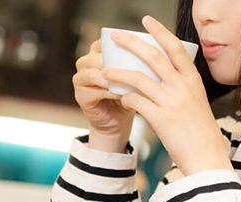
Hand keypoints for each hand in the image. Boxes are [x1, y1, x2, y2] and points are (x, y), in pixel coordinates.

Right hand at [73, 39, 135, 153]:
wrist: (118, 121)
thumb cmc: (129, 95)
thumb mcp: (136, 74)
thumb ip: (139, 60)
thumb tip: (160, 49)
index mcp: (98, 52)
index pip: (105, 41)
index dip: (120, 44)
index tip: (140, 49)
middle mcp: (85, 62)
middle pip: (97, 56)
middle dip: (116, 61)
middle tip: (137, 67)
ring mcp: (80, 79)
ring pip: (94, 73)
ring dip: (113, 78)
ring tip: (131, 82)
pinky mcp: (80, 95)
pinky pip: (94, 90)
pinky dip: (110, 92)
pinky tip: (124, 95)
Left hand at [102, 16, 232, 175]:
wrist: (206, 158)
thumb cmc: (200, 131)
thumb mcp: (197, 101)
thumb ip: (183, 86)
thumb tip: (164, 71)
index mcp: (193, 80)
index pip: (175, 48)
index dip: (159, 31)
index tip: (145, 20)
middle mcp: (183, 87)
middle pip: (153, 56)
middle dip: (131, 43)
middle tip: (115, 36)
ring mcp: (171, 102)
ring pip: (138, 78)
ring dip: (118, 72)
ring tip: (104, 70)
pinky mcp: (160, 119)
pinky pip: (135, 101)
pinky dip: (125, 97)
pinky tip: (121, 98)